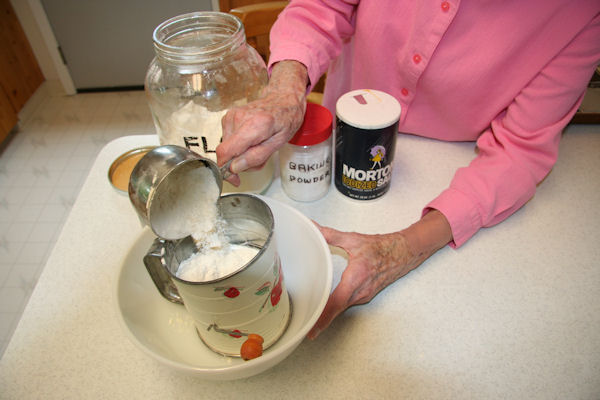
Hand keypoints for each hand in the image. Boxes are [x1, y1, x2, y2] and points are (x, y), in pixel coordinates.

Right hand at [216, 61, 307, 184]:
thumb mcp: (278, 143)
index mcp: (254, 125)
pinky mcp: (228, 117)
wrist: (283, 98)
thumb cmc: (285, 119)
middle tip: (258, 158)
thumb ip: (256, 157)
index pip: (226, 151)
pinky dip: (238, 145)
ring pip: (227, 147)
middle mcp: (238, 118)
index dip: (226, 169)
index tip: (234, 178)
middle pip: (227, 152)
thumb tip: (235, 167)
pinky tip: (251, 139)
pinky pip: (228, 140)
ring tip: (257, 146)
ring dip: (240, 154)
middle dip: (239, 162)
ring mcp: (231, 116)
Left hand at [308, 210, 451, 338]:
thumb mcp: (353, 240)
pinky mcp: (365, 296)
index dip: (324, 317)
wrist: (403, 253)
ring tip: (312, 319)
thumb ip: (330, 235)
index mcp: (356, 277)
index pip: (337, 302)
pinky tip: (327, 307)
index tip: (313, 329)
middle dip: (322, 320)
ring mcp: (364, 295)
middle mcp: (361, 291)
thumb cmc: (382, 248)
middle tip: (306, 328)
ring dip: (328, 314)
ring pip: (342, 308)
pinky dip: (337, 308)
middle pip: (337, 309)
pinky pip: (348, 304)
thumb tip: (314, 228)